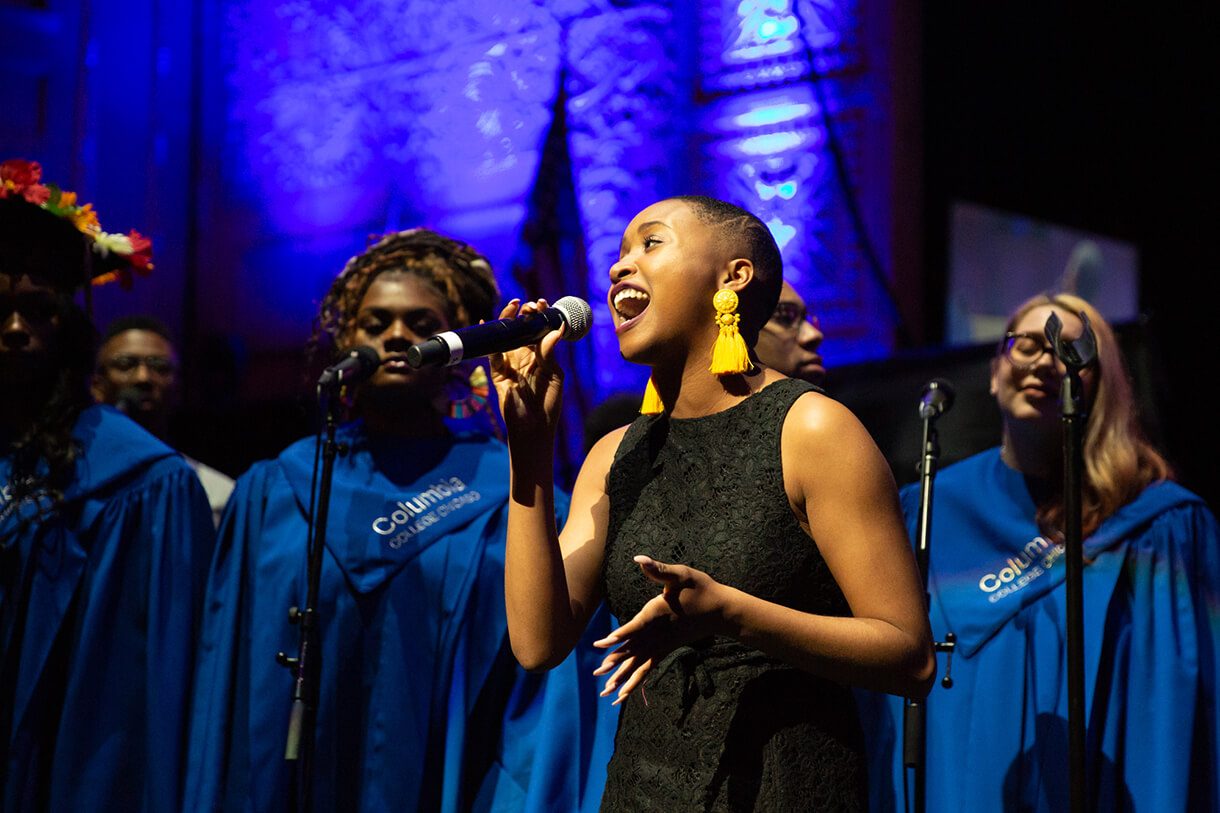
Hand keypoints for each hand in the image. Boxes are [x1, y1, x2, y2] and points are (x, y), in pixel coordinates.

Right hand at [489, 299, 565, 439]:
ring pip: (506, 336)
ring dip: (508, 320)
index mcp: (542, 355)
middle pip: (522, 329)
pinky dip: (488, 339)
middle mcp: (526, 356)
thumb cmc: (548, 403)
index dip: (540, 315)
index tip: (542, 303)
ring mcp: (511, 363)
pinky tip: (485, 323)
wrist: (533, 428)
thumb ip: (549, 352)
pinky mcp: (497, 372)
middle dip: (524, 314)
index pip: (540, 329)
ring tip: (513, 307)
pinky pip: (491, 353)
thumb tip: (555, 328)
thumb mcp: (553, 375)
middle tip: (527, 306)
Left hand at [592, 555, 728, 703]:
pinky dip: (636, 680)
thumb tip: (639, 558)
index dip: (620, 633)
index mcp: (658, 614)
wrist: (721, 610)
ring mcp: (662, 643)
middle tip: (596, 673)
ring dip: (622, 677)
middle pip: (633, 650)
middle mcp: (658, 633)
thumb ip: (658, 570)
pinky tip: (625, 693)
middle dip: (614, 661)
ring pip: (639, 664)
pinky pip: (648, 668)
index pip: (636, 625)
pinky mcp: (666, 649)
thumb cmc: (700, 589)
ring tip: (606, 693)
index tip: (603, 643)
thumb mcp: (681, 574)